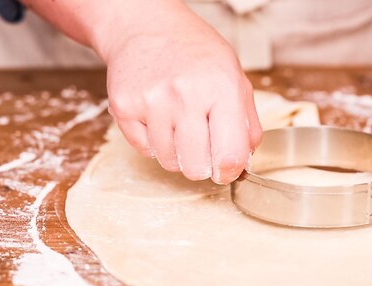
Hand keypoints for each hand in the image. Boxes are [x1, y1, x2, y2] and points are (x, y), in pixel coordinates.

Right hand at [104, 3, 260, 183]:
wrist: (145, 27)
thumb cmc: (194, 52)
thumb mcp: (234, 76)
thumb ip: (246, 122)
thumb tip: (244, 160)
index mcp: (221, 87)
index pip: (229, 155)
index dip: (229, 171)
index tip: (226, 169)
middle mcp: (185, 94)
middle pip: (195, 167)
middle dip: (201, 164)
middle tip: (201, 145)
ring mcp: (151, 101)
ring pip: (168, 161)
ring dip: (175, 151)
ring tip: (177, 122)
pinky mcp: (124, 107)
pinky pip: (145, 150)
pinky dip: (153, 142)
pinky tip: (158, 117)